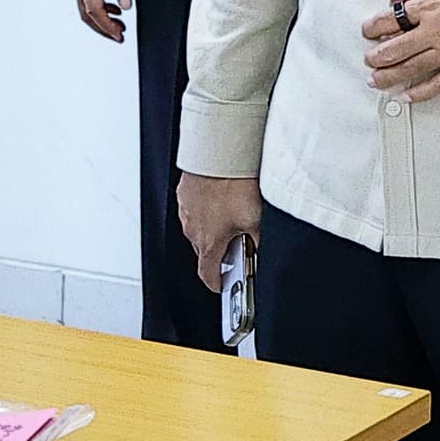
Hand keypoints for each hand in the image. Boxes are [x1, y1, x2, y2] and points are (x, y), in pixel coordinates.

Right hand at [69, 0, 133, 42]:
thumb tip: (125, 4)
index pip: (95, 10)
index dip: (107, 26)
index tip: (119, 35)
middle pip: (86, 13)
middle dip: (102, 27)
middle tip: (119, 35)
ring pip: (84, 6)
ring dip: (100, 18)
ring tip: (118, 23)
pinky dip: (97, 6)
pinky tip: (112, 6)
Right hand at [177, 173, 261, 293]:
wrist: (218, 156)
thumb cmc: (233, 186)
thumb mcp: (255, 219)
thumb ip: (254, 239)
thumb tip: (255, 245)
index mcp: (208, 243)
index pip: (207, 274)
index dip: (215, 283)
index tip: (220, 284)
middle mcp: (192, 230)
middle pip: (205, 251)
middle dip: (219, 250)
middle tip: (237, 241)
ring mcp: (186, 211)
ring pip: (199, 228)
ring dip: (212, 227)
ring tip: (231, 213)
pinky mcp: (185, 193)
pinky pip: (194, 208)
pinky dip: (206, 208)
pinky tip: (221, 197)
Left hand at [361, 0, 439, 104]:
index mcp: (430, 4)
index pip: (389, 20)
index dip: (373, 27)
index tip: (368, 30)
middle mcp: (437, 31)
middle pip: (395, 49)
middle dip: (376, 56)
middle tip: (368, 59)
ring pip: (411, 69)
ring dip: (389, 77)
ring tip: (377, 80)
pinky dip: (422, 92)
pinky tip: (409, 95)